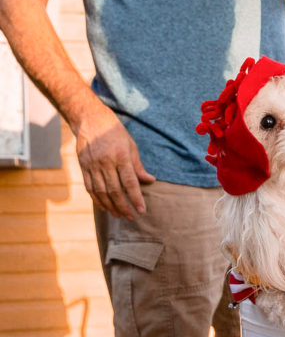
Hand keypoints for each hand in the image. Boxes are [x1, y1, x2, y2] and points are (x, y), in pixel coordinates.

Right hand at [74, 103, 154, 218]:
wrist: (90, 119)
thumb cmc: (114, 132)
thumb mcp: (130, 145)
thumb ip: (138, 166)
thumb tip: (150, 180)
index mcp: (121, 156)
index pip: (130, 182)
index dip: (136, 198)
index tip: (142, 210)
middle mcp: (106, 162)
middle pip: (114, 190)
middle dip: (123, 206)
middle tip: (131, 217)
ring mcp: (92, 165)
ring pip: (101, 191)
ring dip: (110, 206)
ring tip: (118, 215)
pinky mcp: (83, 167)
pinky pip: (90, 187)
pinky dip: (97, 199)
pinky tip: (104, 207)